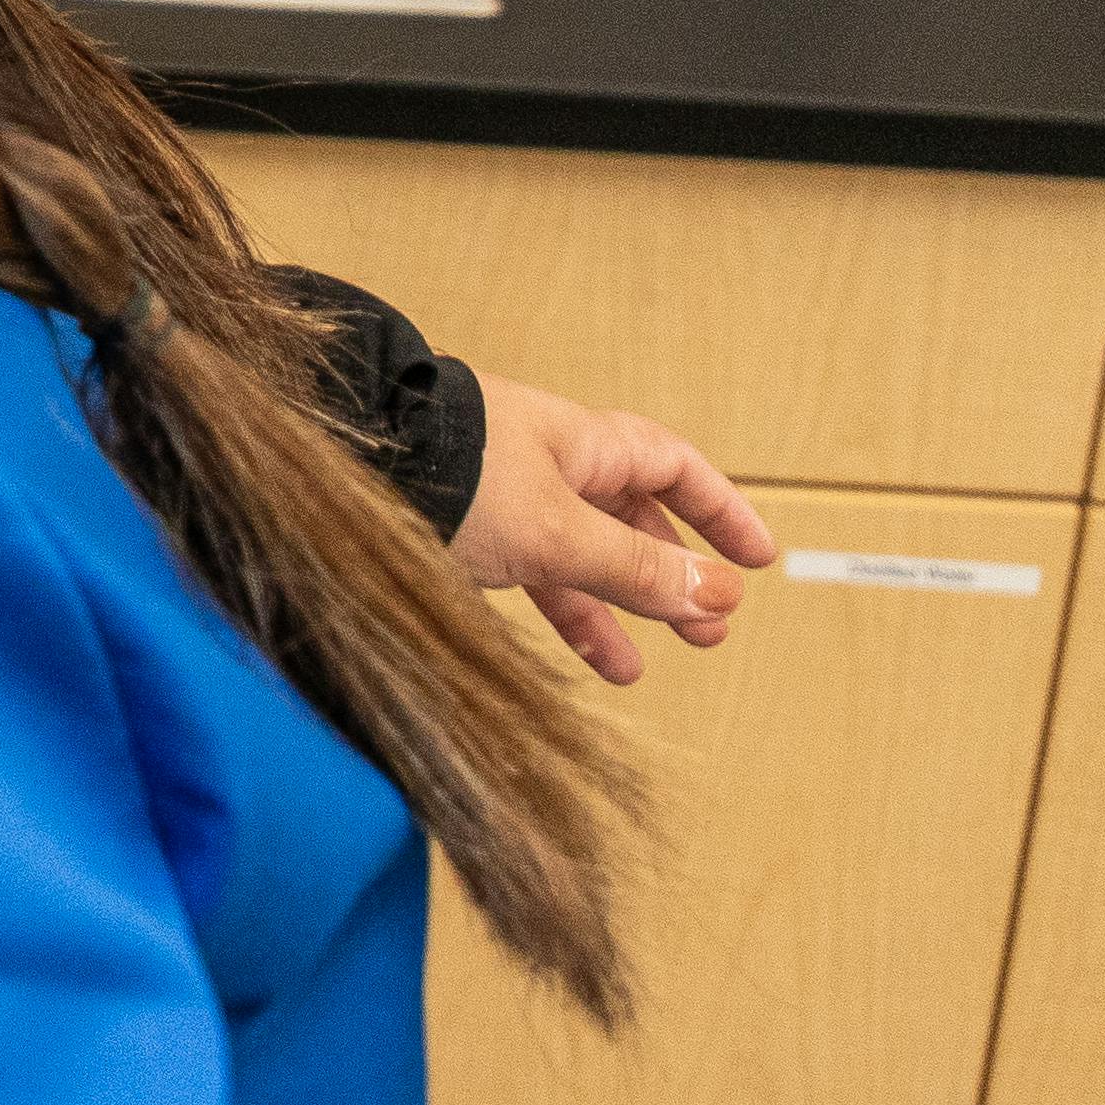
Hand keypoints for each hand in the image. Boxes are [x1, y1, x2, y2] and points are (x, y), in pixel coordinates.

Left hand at [447, 379, 776, 686]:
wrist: (347, 468)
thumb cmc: (452, 476)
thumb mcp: (558, 531)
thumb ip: (634, 568)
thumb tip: (716, 595)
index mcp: (579, 441)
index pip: (670, 466)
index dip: (717, 509)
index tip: (758, 558)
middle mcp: (546, 465)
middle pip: (629, 516)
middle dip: (673, 572)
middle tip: (711, 628)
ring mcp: (505, 502)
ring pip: (584, 556)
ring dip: (622, 606)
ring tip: (652, 662)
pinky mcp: (467, 537)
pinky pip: (535, 579)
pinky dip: (566, 618)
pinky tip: (592, 660)